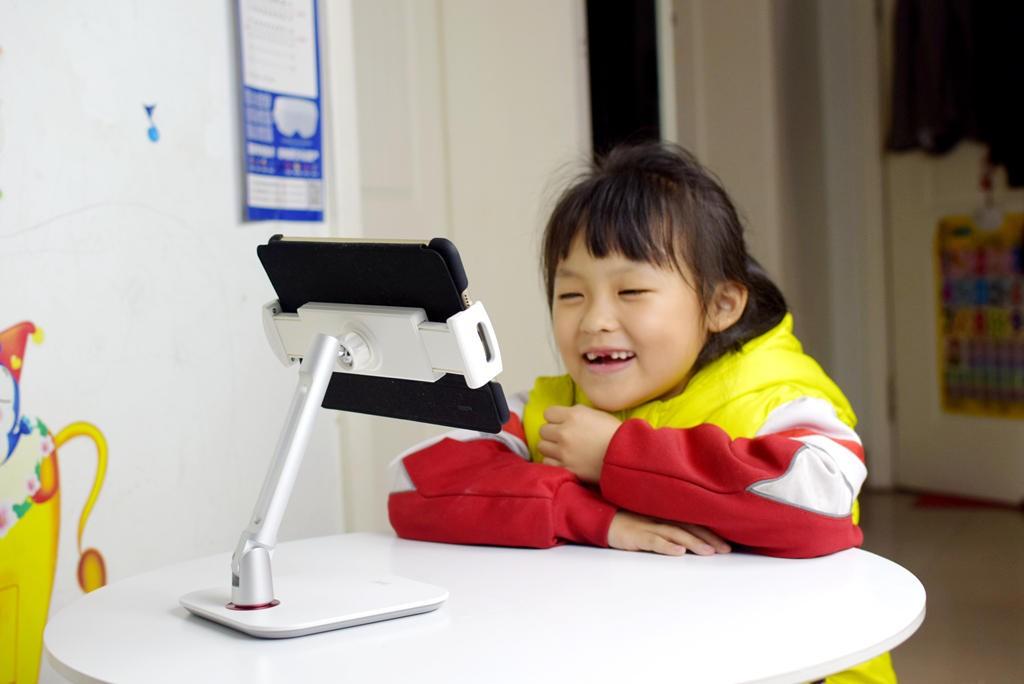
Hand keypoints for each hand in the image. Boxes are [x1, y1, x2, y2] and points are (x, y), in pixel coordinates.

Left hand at [538, 404, 620, 482]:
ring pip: (542, 446)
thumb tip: (565, 416)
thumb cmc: (616, 433)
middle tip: (563, 438)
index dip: (555, 418)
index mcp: (574, 415)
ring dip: (551, 448)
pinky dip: (554, 462)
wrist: (626, 457)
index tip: (562, 423)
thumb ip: (577, 413)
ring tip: (562, 450)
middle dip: (552, 433)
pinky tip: (564, 461)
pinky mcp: (566, 468)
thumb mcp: (597, 414)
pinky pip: (547, 462)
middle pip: (543, 430)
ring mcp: (564, 451)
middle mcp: (565, 432)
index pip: (548, 413)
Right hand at [607, 511, 731, 556]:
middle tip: (726, 550)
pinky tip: (678, 552)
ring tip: (708, 552)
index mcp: (665, 515)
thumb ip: (669, 528)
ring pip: (675, 533)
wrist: (600, 519)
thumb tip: (690, 542)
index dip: (711, 533)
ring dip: (693, 542)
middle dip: (709, 539)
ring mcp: (647, 526)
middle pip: (689, 527)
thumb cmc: (628, 524)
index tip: (727, 545)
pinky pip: (653, 540)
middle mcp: (659, 518)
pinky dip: (666, 546)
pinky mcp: (635, 535)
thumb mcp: (651, 523)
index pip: (693, 523)